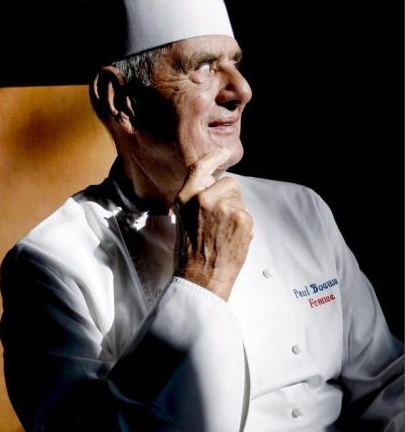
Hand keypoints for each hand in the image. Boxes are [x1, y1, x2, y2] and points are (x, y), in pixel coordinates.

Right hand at [173, 149, 252, 300]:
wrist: (200, 278)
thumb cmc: (190, 254)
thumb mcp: (183, 220)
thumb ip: (196, 201)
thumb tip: (214, 185)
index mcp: (185, 198)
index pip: (200, 167)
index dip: (214, 158)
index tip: (223, 153)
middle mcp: (204, 198)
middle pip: (229, 183)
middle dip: (229, 197)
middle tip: (220, 220)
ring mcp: (224, 207)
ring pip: (239, 199)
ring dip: (236, 211)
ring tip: (223, 232)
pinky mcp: (241, 217)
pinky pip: (246, 214)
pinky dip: (242, 226)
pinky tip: (231, 239)